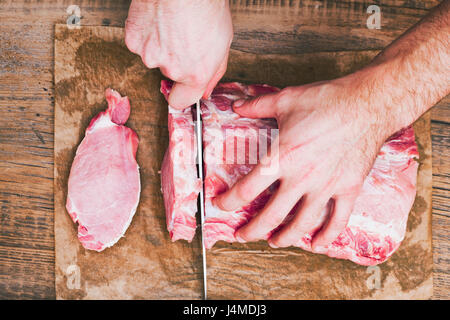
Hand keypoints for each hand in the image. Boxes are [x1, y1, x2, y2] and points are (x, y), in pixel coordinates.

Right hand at [125, 0, 232, 108]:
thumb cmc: (206, 5)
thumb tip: (205, 90)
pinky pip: (140, 41)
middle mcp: (172, 69)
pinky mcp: (133, 40)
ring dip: (160, 44)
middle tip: (184, 35)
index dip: (181, 94)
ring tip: (172, 22)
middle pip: (169, 73)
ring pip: (154, 56)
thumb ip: (214, 71)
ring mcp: (150, 56)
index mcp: (195, 74)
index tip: (182, 88)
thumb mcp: (224, 42)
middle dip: (175, 59)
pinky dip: (146, 32)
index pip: (181, 102)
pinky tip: (158, 18)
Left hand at [214, 74, 391, 248]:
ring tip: (274, 242)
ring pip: (302, 224)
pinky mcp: (349, 189)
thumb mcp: (285, 99)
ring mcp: (326, 187)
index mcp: (282, 158)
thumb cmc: (327, 100)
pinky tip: (317, 245)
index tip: (220, 205)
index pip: (247, 190)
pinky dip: (327, 236)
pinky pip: (338, 220)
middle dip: (252, 230)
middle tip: (241, 235)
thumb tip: (236, 106)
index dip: (228, 202)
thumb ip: (256, 106)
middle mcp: (302, 178)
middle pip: (271, 216)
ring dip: (284, 238)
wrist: (368, 103)